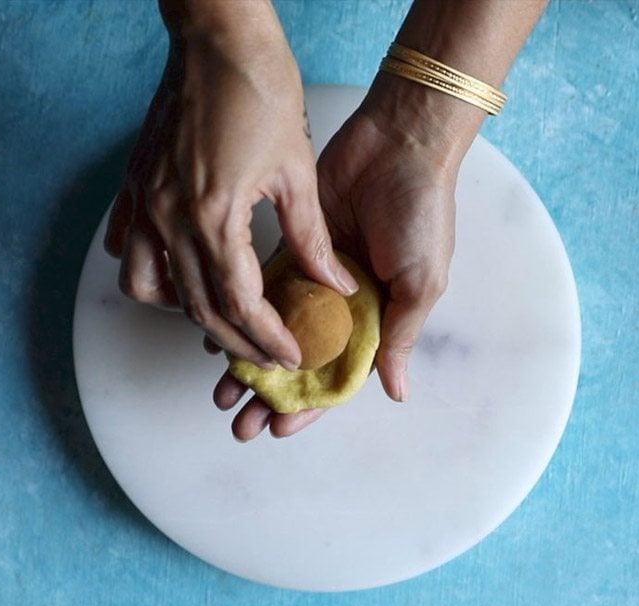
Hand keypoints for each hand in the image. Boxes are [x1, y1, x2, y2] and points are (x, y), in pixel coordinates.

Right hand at [104, 17, 356, 369]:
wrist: (218, 35)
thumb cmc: (260, 90)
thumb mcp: (298, 171)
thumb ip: (311, 238)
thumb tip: (333, 283)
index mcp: (216, 216)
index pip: (241, 304)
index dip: (269, 337)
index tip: (291, 355)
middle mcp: (171, 217)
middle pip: (198, 308)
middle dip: (237, 340)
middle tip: (266, 354)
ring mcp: (146, 202)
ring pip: (151, 289)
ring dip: (187, 312)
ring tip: (225, 316)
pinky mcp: (137, 187)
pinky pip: (129, 251)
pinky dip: (153, 275)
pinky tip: (182, 276)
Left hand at [216, 81, 459, 440]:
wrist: (399, 145)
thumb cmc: (421, 215)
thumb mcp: (422, 283)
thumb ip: (400, 336)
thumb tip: (394, 392)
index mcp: (374, 318)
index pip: (337, 374)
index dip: (310, 404)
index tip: (279, 427)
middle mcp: (340, 304)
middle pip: (299, 359)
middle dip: (270, 392)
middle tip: (239, 421)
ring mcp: (313, 276)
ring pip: (274, 329)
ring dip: (250, 359)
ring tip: (222, 389)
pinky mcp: (290, 246)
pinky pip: (261, 285)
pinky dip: (241, 311)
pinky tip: (216, 336)